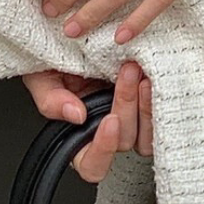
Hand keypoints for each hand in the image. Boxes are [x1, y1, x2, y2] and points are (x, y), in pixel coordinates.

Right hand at [22, 61, 152, 182]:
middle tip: (126, 72)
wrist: (78, 37)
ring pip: (146, 134)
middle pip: (124, 141)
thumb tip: (75, 115)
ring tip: (140, 73)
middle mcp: (106, 135)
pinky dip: (158, 98)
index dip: (103, 150)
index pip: (92, 166)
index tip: (110, 120)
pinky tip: (152, 75)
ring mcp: (129, 122)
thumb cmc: (55, 62)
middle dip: (127, 106)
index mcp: (78, 139)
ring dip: (145, 104)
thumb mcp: (42, 77)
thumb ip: (50, 99)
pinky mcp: (147, 106)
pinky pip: (162, 116)